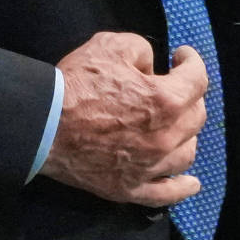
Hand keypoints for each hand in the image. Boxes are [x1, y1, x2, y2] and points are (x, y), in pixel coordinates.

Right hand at [40, 32, 208, 206]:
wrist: (43, 126)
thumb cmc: (77, 84)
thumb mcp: (110, 45)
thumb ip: (142, 50)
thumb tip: (151, 68)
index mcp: (165, 100)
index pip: (197, 79)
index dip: (191, 61)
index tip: (180, 55)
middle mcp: (166, 138)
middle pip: (196, 117)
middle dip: (190, 97)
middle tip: (174, 87)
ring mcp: (150, 167)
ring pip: (187, 153)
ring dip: (186, 135)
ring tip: (176, 126)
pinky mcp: (131, 188)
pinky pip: (167, 193)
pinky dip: (183, 188)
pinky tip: (191, 183)